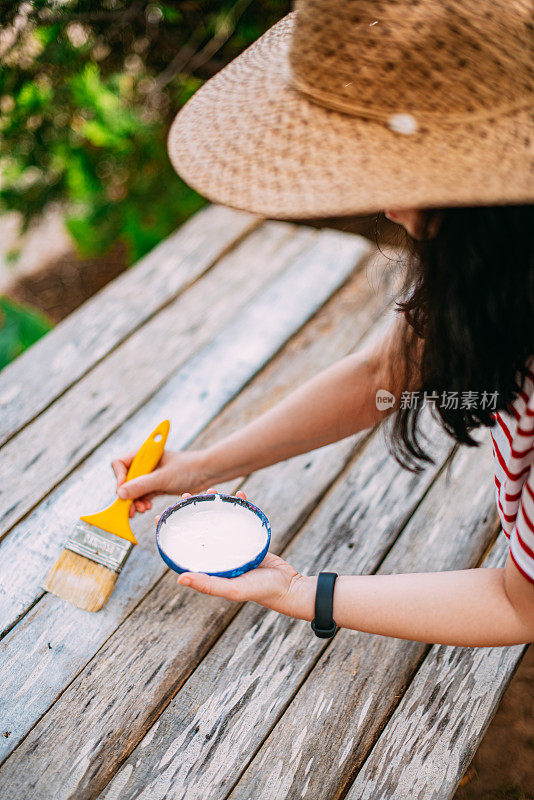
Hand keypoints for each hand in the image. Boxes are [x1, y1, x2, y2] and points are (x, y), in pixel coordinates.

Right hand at [112, 448, 210, 517]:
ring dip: (135, 501)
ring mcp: (151, 475)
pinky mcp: (157, 484)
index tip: (123, 492)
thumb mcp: (162, 478)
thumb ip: (141, 485)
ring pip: (134, 489)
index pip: (120, 464)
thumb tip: (120, 494)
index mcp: (144, 455)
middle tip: (130, 509)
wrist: (208, 472)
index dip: (119, 478)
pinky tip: (146, 508)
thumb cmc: (188, 469)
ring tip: (141, 510)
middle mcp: (145, 464)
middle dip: (127, 494)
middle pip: (125, 480)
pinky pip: (143, 494)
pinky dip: (142, 502)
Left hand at [157, 488, 314, 620]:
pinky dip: (240, 505)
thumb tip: (180, 578)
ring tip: (212, 491)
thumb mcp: (231, 589)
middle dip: (192, 511)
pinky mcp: (250, 538)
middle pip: (200, 528)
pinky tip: (239, 494)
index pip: (185, 546)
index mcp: (211, 566)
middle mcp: (219, 554)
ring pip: (220, 520)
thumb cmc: (259, 591)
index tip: (160, 515)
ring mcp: (234, 544)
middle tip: (187, 495)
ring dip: (215, 504)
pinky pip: (241, 518)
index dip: (172, 530)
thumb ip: (208, 584)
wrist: (288, 587)